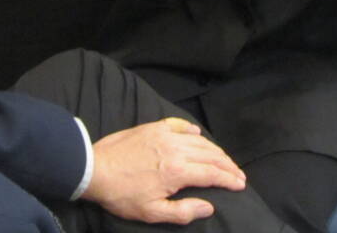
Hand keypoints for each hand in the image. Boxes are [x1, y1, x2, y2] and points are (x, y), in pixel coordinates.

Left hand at [82, 117, 246, 224]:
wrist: (95, 169)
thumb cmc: (122, 195)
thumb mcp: (151, 212)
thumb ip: (183, 211)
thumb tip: (209, 206)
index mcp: (178, 171)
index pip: (213, 174)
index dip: (229, 179)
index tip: (241, 184)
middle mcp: (177, 149)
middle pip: (211, 155)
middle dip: (228, 165)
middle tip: (239, 173)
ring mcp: (165, 135)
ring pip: (199, 140)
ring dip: (215, 149)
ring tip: (224, 158)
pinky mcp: (154, 127)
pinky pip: (179, 124)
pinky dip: (192, 129)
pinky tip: (197, 134)